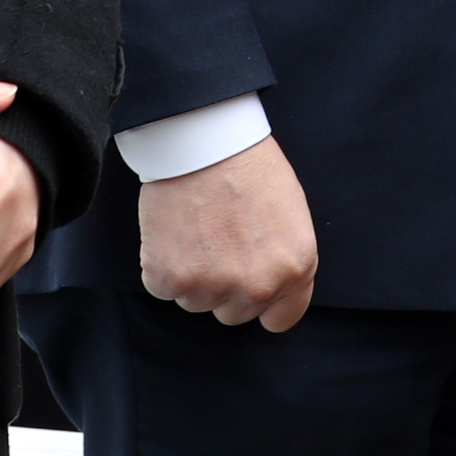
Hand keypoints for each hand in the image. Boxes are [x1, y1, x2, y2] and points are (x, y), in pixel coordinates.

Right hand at [137, 135, 318, 330]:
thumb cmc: (248, 163)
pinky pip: (162, 287)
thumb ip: (284, 259)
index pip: (281, 319)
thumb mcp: (291, 212)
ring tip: (194, 228)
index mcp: (295, 268)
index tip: (249, 286)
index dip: (264, 303)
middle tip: (216, 241)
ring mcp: (212, 285)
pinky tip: (172, 229)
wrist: (203, 137)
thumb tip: (270, 286)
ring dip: (191, 274)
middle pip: (234, 314)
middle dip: (224, 286)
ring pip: (196, 302)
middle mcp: (257, 285)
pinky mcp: (170, 277)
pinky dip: (161, 263)